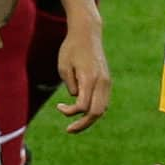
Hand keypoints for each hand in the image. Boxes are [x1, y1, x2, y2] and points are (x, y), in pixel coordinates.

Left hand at [55, 18, 110, 132]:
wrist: (88, 34)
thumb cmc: (71, 49)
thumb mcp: (64, 67)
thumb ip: (70, 85)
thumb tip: (76, 98)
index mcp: (89, 78)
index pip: (83, 106)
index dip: (69, 112)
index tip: (58, 107)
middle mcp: (102, 82)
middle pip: (97, 112)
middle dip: (83, 124)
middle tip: (69, 130)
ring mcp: (107, 81)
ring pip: (103, 108)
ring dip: (90, 118)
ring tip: (76, 124)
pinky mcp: (107, 81)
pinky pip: (104, 101)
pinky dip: (94, 109)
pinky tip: (83, 111)